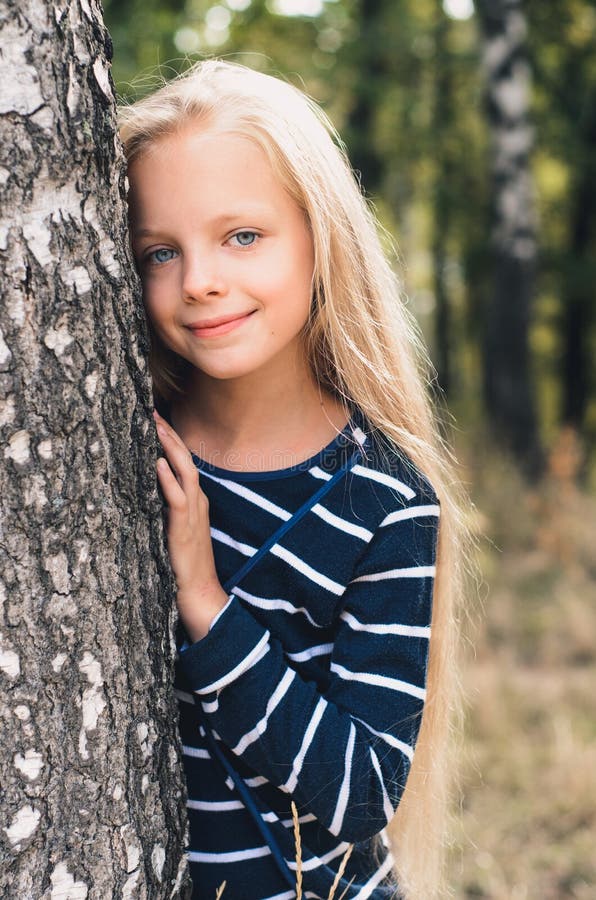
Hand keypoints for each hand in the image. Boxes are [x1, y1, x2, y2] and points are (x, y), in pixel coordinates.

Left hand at [153, 410, 228, 640]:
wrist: (200, 591)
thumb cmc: (185, 562)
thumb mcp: (176, 528)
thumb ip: (168, 507)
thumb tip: (149, 487)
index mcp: (195, 500)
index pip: (184, 462)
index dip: (172, 439)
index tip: (156, 418)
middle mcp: (197, 501)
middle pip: (185, 459)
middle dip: (169, 434)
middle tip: (152, 411)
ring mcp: (193, 513)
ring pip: (184, 471)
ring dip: (170, 448)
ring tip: (157, 427)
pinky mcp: (184, 528)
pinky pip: (177, 498)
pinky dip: (169, 480)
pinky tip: (159, 464)